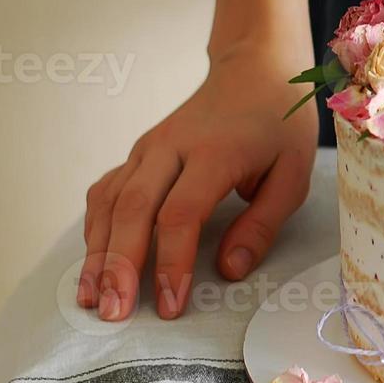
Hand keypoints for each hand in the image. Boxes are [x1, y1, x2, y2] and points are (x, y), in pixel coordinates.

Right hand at [79, 42, 318, 319]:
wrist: (255, 69)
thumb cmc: (279, 125)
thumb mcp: (293, 174)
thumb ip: (262, 224)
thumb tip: (229, 271)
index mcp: (215, 152)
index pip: (180, 214)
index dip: (170, 263)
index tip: (170, 306)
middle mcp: (172, 148)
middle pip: (131, 210)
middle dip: (118, 266)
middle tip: (112, 313)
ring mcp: (149, 148)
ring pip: (109, 202)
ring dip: (96, 253)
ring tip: (90, 299)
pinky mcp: (139, 154)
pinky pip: (106, 192)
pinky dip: (95, 228)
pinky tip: (93, 263)